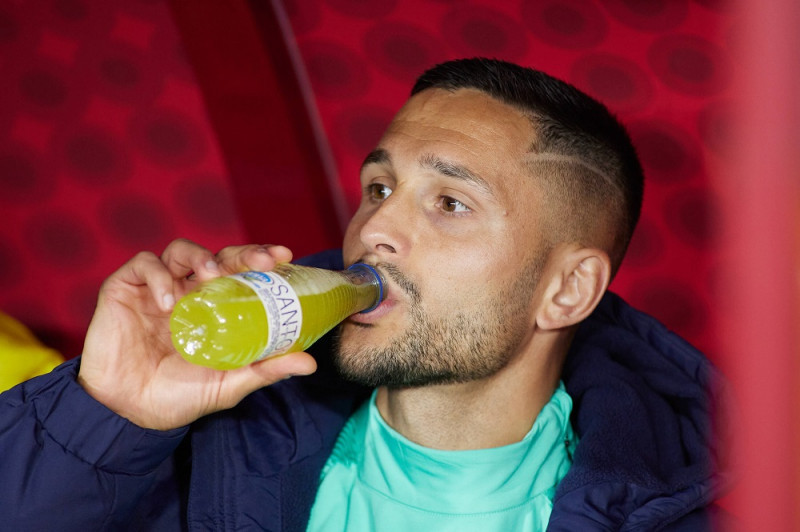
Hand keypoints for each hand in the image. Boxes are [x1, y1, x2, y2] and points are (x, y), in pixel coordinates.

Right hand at [77, 239, 317, 430]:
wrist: (129, 413)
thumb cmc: (179, 396)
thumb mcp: (230, 383)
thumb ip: (265, 370)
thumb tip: (309, 362)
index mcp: (215, 306)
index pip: (241, 271)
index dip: (261, 258)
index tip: (285, 255)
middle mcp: (189, 291)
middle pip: (218, 256)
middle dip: (242, 252)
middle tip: (262, 261)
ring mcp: (157, 289)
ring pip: (180, 251)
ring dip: (200, 256)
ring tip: (211, 276)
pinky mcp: (124, 290)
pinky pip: (143, 266)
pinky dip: (158, 276)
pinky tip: (168, 301)